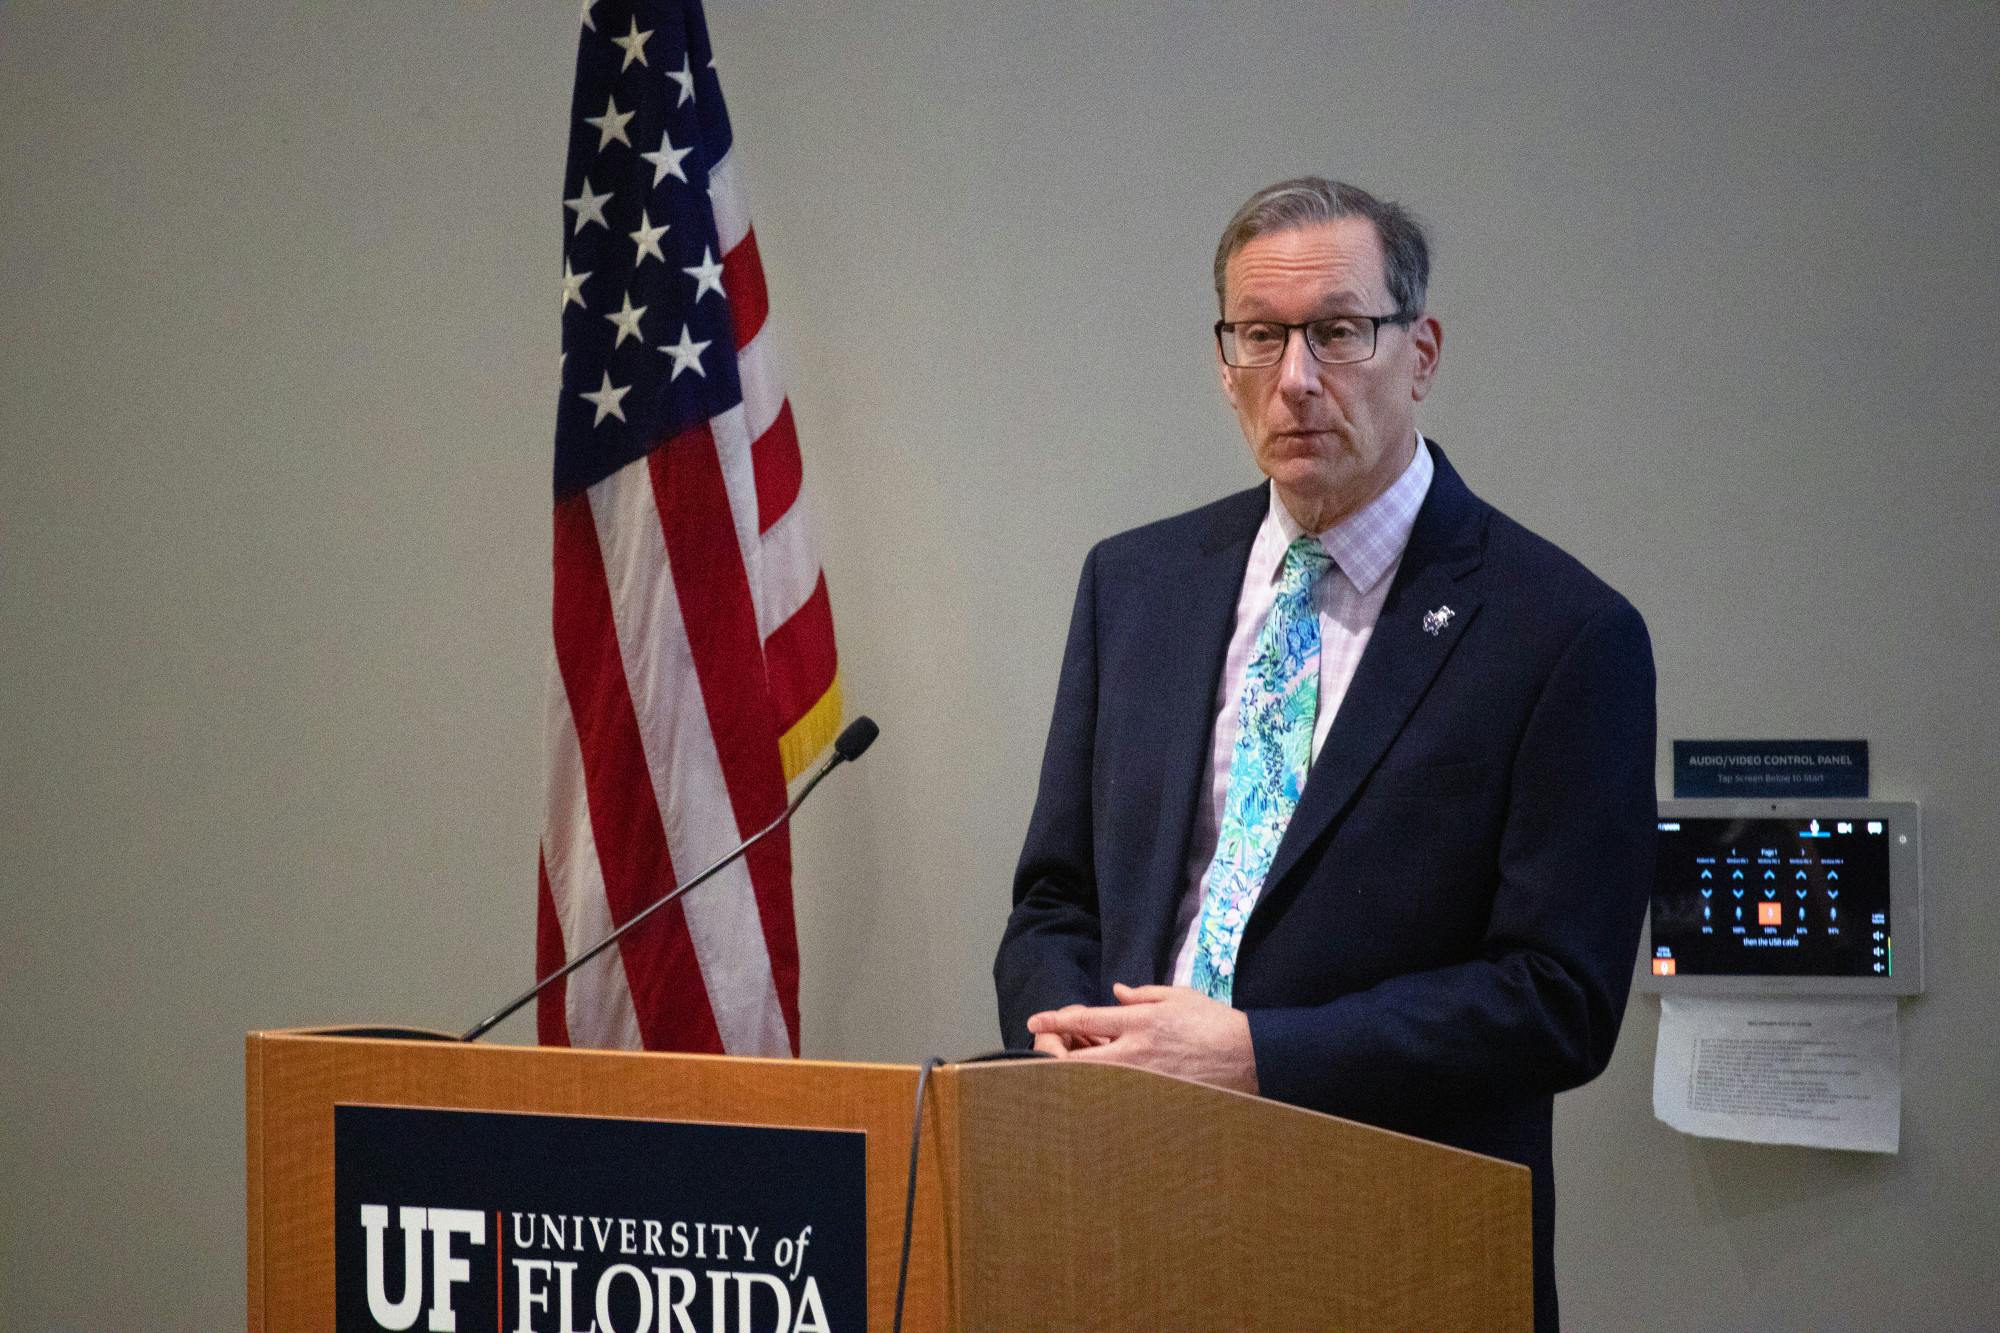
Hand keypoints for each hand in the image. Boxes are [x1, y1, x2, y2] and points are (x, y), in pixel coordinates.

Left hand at [1026, 983, 1258, 1093]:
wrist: (1247, 1057)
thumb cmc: (1214, 1022)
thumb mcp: (1177, 997)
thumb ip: (1142, 994)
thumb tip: (1115, 993)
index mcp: (1140, 1021)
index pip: (1087, 1020)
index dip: (1056, 1021)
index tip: (1035, 1021)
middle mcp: (1136, 1051)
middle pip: (1079, 1058)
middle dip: (1054, 1054)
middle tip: (1044, 1049)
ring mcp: (1143, 1078)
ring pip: (1093, 1080)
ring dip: (1075, 1072)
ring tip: (1068, 1065)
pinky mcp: (1153, 1096)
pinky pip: (1116, 1095)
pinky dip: (1100, 1089)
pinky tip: (1095, 1084)